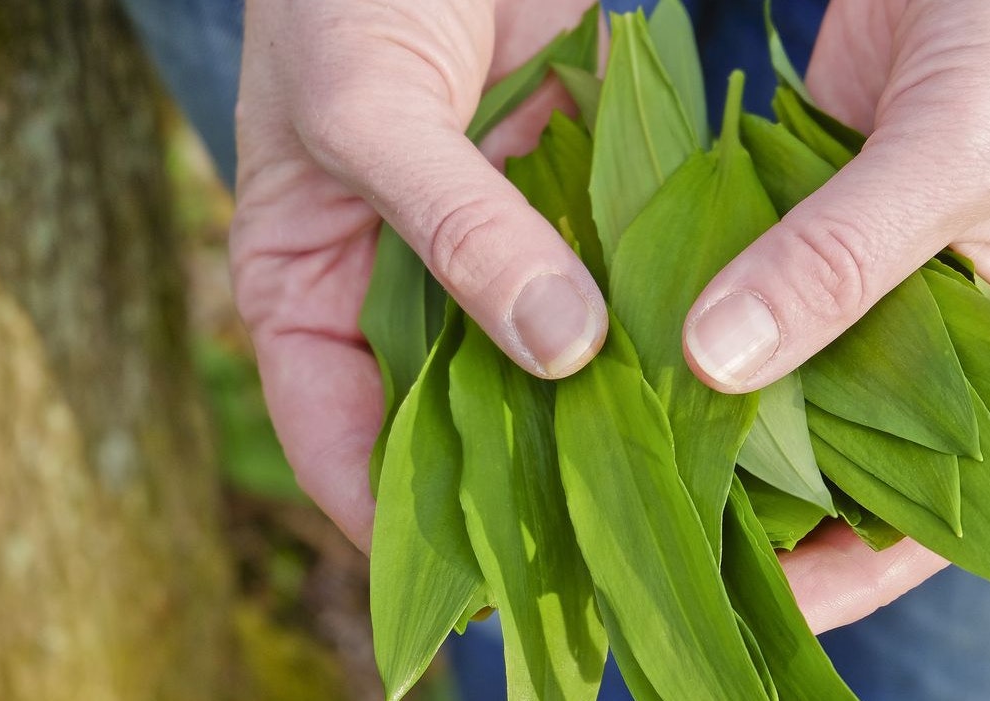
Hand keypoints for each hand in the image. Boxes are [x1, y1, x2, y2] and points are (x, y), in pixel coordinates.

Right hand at [229, 0, 603, 550]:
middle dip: (503, 471)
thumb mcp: (368, 111)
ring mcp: (485, 249)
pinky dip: (627, 322)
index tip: (463, 570)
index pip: (331, 428)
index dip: (383, 506)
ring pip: (528, 358)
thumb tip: (557, 350)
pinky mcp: (557, 208)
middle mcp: (396, 282)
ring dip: (580, 404)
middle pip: (442, 412)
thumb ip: (454, 230)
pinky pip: (592, 284)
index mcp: (305, 280)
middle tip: (585, 535)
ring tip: (647, 470)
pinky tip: (684, 367)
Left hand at [683, 0, 989, 631]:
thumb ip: (843, 261)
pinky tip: (624, 345)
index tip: (745, 595)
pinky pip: (746, 290)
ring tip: (621, 454)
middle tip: (651, 527)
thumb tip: (720, 366)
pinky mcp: (808, 229)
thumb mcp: (960, 158)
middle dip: (757, 493)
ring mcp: (869, 287)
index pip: (939, 511)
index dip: (846, 571)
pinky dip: (695, 313)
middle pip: (844, 453)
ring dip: (712, 405)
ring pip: (783, 373)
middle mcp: (945, 345)